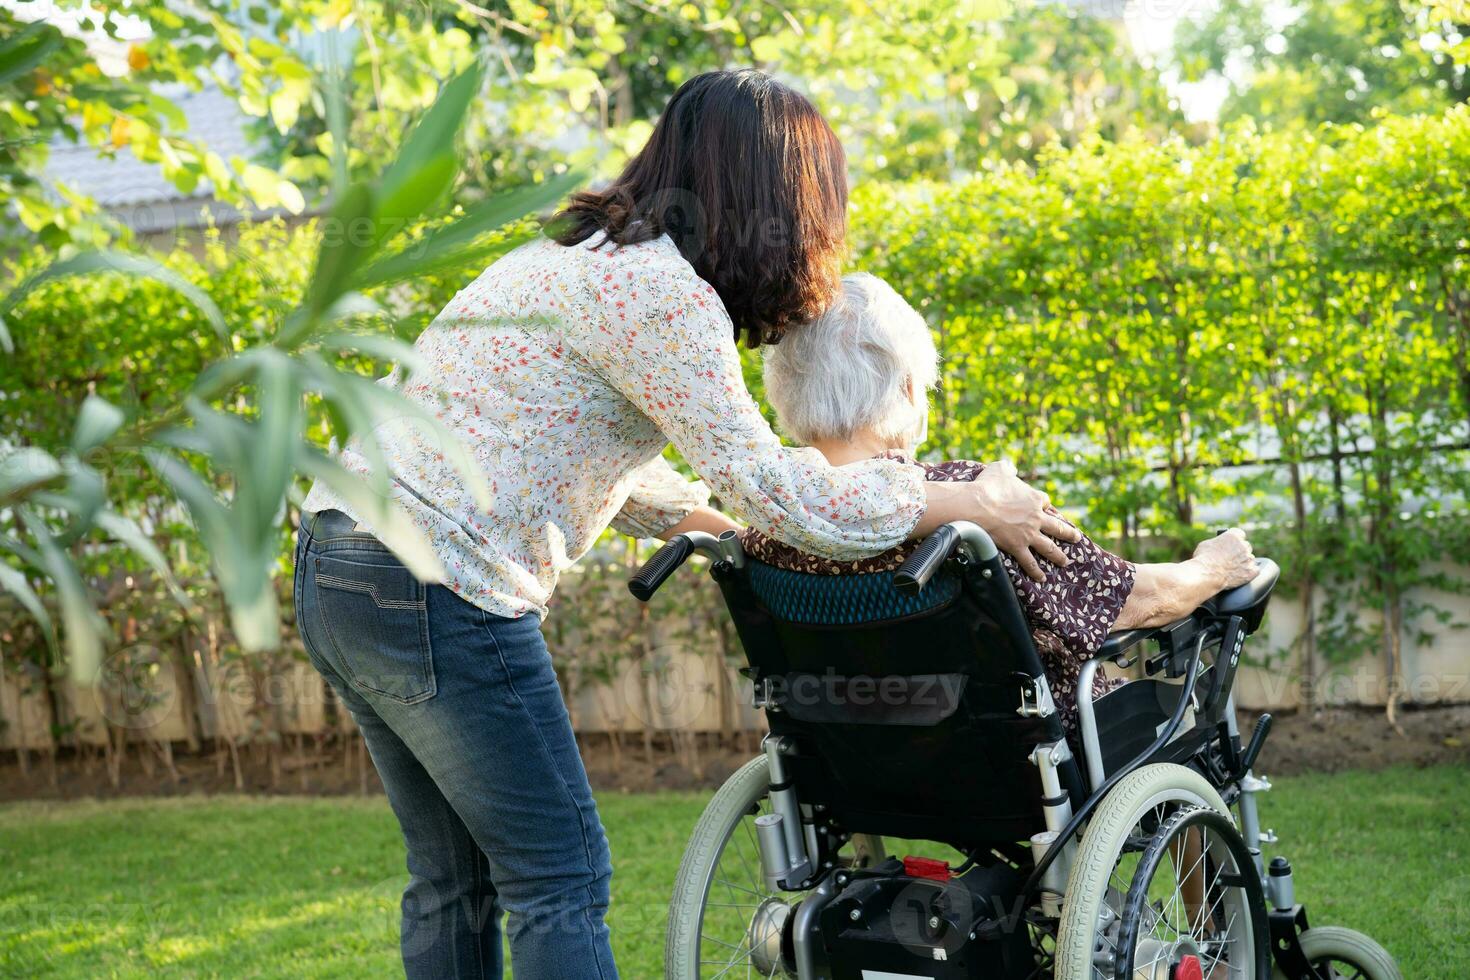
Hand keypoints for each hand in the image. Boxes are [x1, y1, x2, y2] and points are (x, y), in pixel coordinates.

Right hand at [973, 461, 1081, 581]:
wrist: (977, 505)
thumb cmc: (987, 486)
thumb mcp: (999, 469)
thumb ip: (1007, 467)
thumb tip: (1010, 467)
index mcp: (1034, 498)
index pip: (1045, 502)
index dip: (1044, 505)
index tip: (1044, 507)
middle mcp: (1036, 517)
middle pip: (1056, 526)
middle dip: (1068, 533)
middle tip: (1076, 538)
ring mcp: (1028, 534)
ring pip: (1049, 547)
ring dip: (1058, 555)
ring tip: (1065, 562)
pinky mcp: (1018, 546)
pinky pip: (1029, 561)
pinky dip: (1036, 571)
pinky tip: (1041, 578)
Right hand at [1192, 528, 1256, 589]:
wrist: (1206, 573)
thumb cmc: (1204, 558)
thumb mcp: (1207, 544)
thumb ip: (1218, 543)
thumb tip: (1219, 546)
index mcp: (1234, 535)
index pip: (1240, 534)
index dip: (1235, 540)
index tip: (1232, 543)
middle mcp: (1244, 545)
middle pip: (1246, 546)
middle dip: (1240, 551)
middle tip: (1232, 557)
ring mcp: (1249, 559)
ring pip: (1249, 559)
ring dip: (1243, 562)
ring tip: (1233, 568)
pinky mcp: (1251, 571)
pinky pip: (1255, 570)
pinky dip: (1249, 572)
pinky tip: (1242, 574)